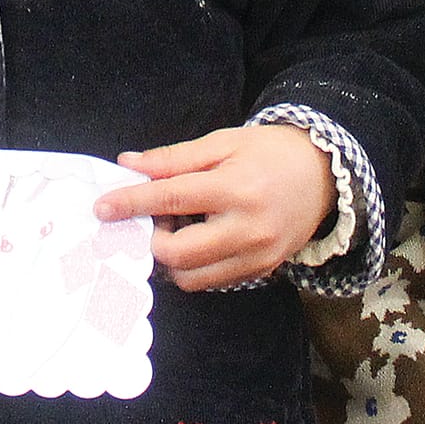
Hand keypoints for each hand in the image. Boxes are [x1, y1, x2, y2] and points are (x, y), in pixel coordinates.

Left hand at [93, 124, 333, 291]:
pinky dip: (195, 266)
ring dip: (170, 259)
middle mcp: (247, 229)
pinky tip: (197, 238)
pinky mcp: (262, 272)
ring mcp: (257, 256)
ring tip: (176, 228)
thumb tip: (128, 165)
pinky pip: (214, 281)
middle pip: (177, 254)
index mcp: (234, 187)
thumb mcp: (221, 142)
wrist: (323, 174)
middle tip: (151, 217)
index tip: (101, 208)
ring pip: (193, 278)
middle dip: (150, 240)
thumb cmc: (268, 151)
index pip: (169, 200)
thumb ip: (173, 159)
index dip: (130, 204)